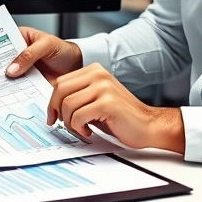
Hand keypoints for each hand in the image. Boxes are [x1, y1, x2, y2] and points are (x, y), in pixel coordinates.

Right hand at [5, 27, 82, 85]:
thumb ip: (29, 54)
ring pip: (7, 76)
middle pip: (1, 61)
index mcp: (21, 38)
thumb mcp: (47, 45)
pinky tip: (8, 95)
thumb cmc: (63, 50)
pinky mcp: (27, 83)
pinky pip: (17, 88)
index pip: (2, 41)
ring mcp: (21, 70)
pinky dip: (13, 92)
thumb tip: (12, 68)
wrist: (76, 67)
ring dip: (2, 82)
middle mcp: (18, 54)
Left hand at [47, 63, 184, 152]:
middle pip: (60, 90)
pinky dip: (79, 128)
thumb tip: (54, 103)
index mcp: (95, 70)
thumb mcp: (96, 99)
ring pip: (68, 104)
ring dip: (69, 122)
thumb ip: (78, 95)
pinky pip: (78, 116)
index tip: (53, 115)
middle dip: (56, 110)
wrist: (148, 125)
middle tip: (62, 123)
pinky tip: (89, 131)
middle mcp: (99, 75)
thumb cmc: (121, 116)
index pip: (61, 82)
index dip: (53, 101)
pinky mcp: (107, 103)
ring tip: (81, 128)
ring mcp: (103, 87)